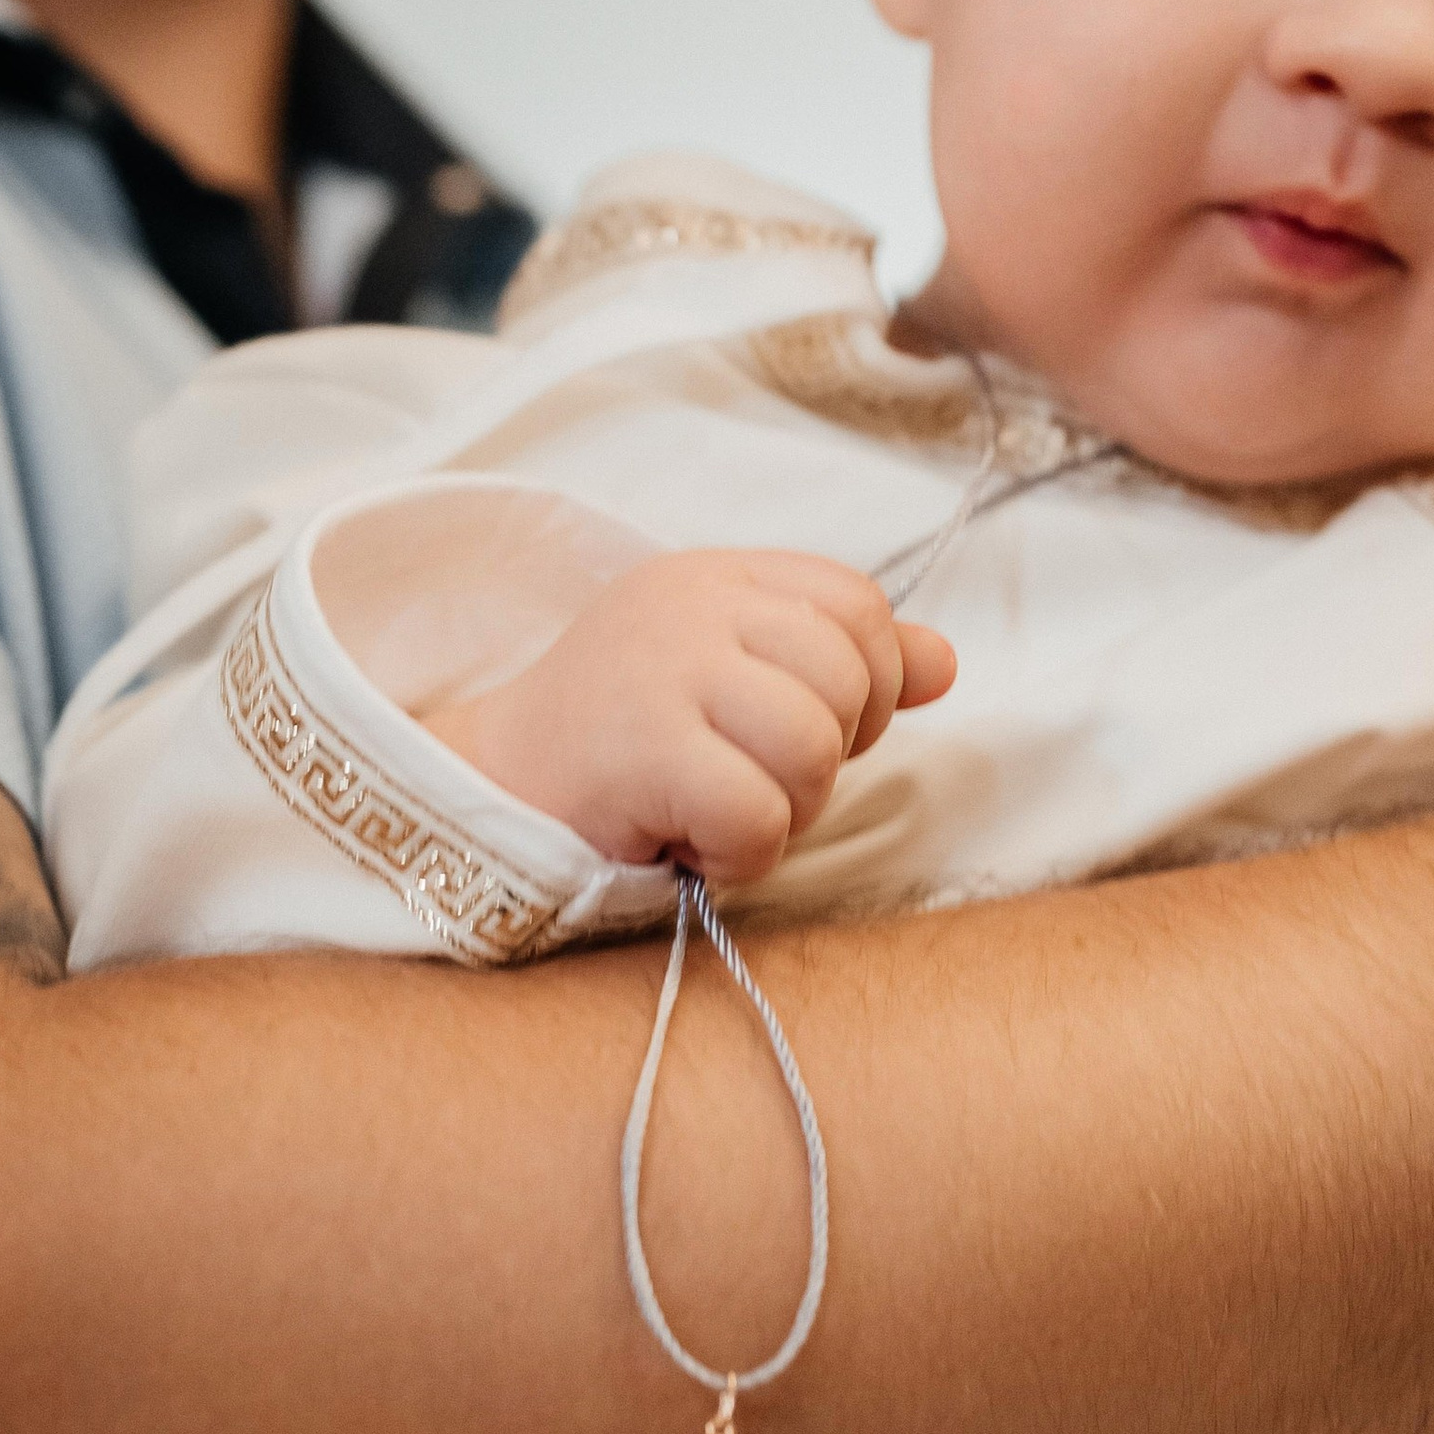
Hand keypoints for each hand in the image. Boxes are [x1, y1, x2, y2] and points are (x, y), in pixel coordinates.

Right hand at [428, 549, 955, 890]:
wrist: (489, 793)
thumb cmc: (625, 741)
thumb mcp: (736, 679)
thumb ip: (843, 664)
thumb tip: (944, 663)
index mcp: (718, 577)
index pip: (857, 605)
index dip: (865, 682)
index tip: (808, 727)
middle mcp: (691, 606)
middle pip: (847, 678)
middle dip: (825, 758)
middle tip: (753, 783)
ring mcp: (662, 671)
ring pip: (812, 746)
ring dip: (786, 811)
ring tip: (721, 813)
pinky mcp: (639, 750)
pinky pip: (759, 815)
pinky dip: (741, 857)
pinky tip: (691, 846)